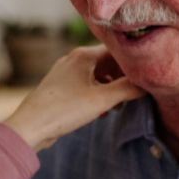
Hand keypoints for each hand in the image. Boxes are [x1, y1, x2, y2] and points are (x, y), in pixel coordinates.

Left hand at [3, 45, 143, 150]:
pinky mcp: (60, 88)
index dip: (133, 63)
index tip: (147, 76)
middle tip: (135, 93)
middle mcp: (73, 59)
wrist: (29, 127)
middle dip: (122, 77)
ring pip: (96, 76)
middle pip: (107, 62)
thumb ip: (127, 89)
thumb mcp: (101, 100)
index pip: (117, 50)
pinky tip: (102, 111)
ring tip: (120, 105)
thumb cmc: (64, 110)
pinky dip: (97, 95)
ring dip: (111, 88)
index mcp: (83, 55)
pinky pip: (85, 86)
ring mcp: (65, 74)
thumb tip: (148, 83)